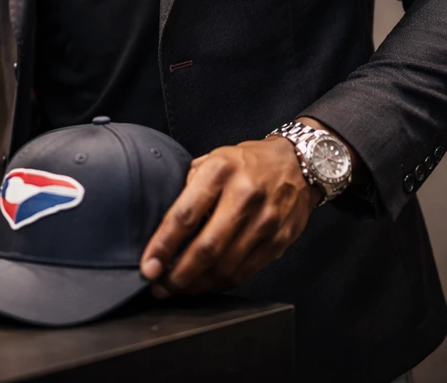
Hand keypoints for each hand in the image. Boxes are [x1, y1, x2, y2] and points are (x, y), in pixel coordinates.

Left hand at [139, 136, 319, 295]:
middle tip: (159, 285)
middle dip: (177, 275)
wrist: (298, 164)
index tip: (148, 265)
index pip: (185, 215)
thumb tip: (165, 225)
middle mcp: (244, 196)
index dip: (162, 245)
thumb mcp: (212, 159)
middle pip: (206, 248)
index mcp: (220, 171)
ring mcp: (265, 221)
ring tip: (177, 288)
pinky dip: (220, 283)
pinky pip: (244, 272)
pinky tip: (205, 283)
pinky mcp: (278, 241)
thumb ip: (189, 187)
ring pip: (225, 267)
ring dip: (197, 284)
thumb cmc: (247, 163)